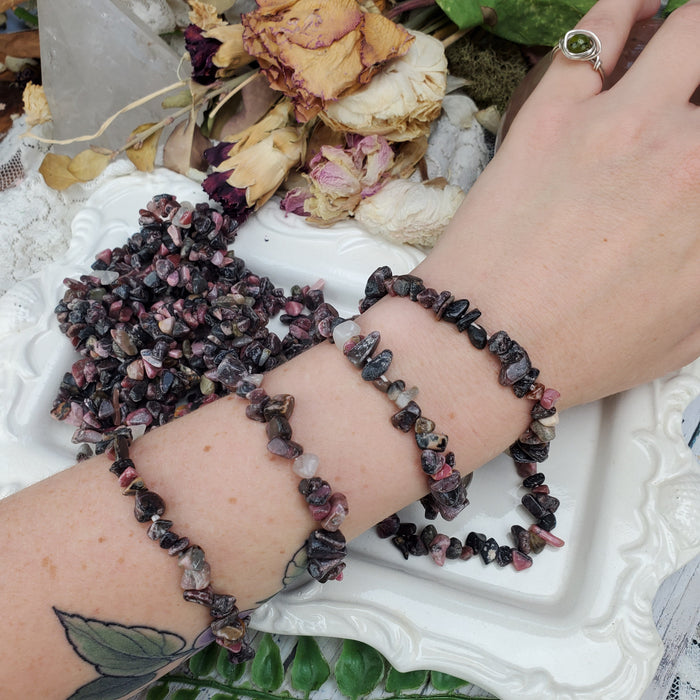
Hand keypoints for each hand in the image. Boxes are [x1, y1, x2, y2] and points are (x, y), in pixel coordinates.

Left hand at [423, 0, 699, 406]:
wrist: (485, 345)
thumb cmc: (587, 351)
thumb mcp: (689, 329)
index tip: (699, 163)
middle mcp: (689, 152)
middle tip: (692, 110)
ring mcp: (620, 123)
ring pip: (691, 30)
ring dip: (694, 32)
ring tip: (686, 42)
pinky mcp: (551, 113)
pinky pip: (596, 33)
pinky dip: (624, 10)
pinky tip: (636, 6)